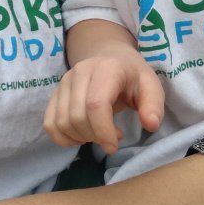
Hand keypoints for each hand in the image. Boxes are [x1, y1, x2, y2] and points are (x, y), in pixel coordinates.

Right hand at [44, 47, 164, 154]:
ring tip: (99, 134)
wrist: (110, 57)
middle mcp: (79, 72)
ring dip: (80, 138)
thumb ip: (153, 105)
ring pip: (62, 122)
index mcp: (106, 69)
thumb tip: (150, 124)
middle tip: (112, 137)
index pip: (95, 104)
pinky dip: (63, 137)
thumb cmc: (132, 76)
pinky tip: (81, 136)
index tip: (113, 146)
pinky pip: (50, 124)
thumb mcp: (151, 86)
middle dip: (94, 136)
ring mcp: (64, 82)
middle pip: (77, 116)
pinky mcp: (54, 93)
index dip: (102, 130)